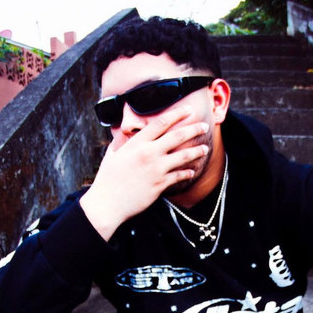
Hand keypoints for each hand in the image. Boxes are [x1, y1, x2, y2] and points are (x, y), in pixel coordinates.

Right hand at [80, 105, 209, 239]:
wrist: (107, 203)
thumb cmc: (107, 180)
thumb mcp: (111, 155)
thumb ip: (120, 143)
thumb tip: (122, 135)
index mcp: (136, 143)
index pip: (161, 123)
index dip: (177, 114)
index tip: (188, 110)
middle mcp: (148, 153)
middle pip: (177, 136)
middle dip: (194, 129)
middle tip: (204, 126)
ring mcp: (156, 169)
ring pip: (183, 156)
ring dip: (197, 151)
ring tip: (205, 148)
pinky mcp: (160, 185)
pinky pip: (179, 176)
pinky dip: (187, 173)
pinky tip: (192, 171)